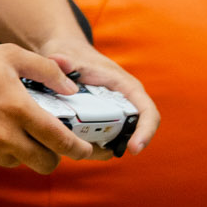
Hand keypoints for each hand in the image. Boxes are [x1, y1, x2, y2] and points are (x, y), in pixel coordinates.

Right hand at [0, 43, 100, 172]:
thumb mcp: (7, 55)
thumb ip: (46, 70)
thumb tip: (70, 90)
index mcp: (18, 109)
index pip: (61, 140)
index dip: (79, 149)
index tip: (85, 149)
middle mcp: (4, 134)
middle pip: (45, 163)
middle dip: (53, 157)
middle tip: (50, 146)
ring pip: (19, 162)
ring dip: (22, 152)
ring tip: (11, 130)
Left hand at [36, 39, 159, 157]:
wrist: (65, 53)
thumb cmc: (73, 54)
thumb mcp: (68, 55)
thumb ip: (63, 60)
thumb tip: (58, 62)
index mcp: (126, 87)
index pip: (147, 112)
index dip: (145, 131)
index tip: (134, 148)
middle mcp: (125, 101)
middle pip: (136, 129)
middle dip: (123, 144)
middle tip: (103, 154)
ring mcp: (115, 111)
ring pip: (119, 135)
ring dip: (107, 146)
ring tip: (87, 151)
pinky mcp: (102, 118)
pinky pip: (104, 135)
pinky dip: (94, 143)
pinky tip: (77, 147)